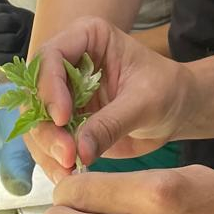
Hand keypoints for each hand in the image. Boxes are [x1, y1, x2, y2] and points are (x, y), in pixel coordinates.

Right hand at [23, 17, 187, 181]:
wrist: (177, 109)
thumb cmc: (167, 90)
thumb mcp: (145, 102)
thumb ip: (111, 123)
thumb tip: (79, 151)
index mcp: (87, 38)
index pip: (51, 56)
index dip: (49, 87)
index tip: (63, 119)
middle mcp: (67, 62)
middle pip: (36, 93)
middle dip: (45, 127)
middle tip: (66, 155)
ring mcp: (63, 94)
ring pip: (36, 121)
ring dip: (46, 149)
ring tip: (68, 171)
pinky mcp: (65, 122)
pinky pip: (47, 142)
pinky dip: (53, 160)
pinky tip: (67, 176)